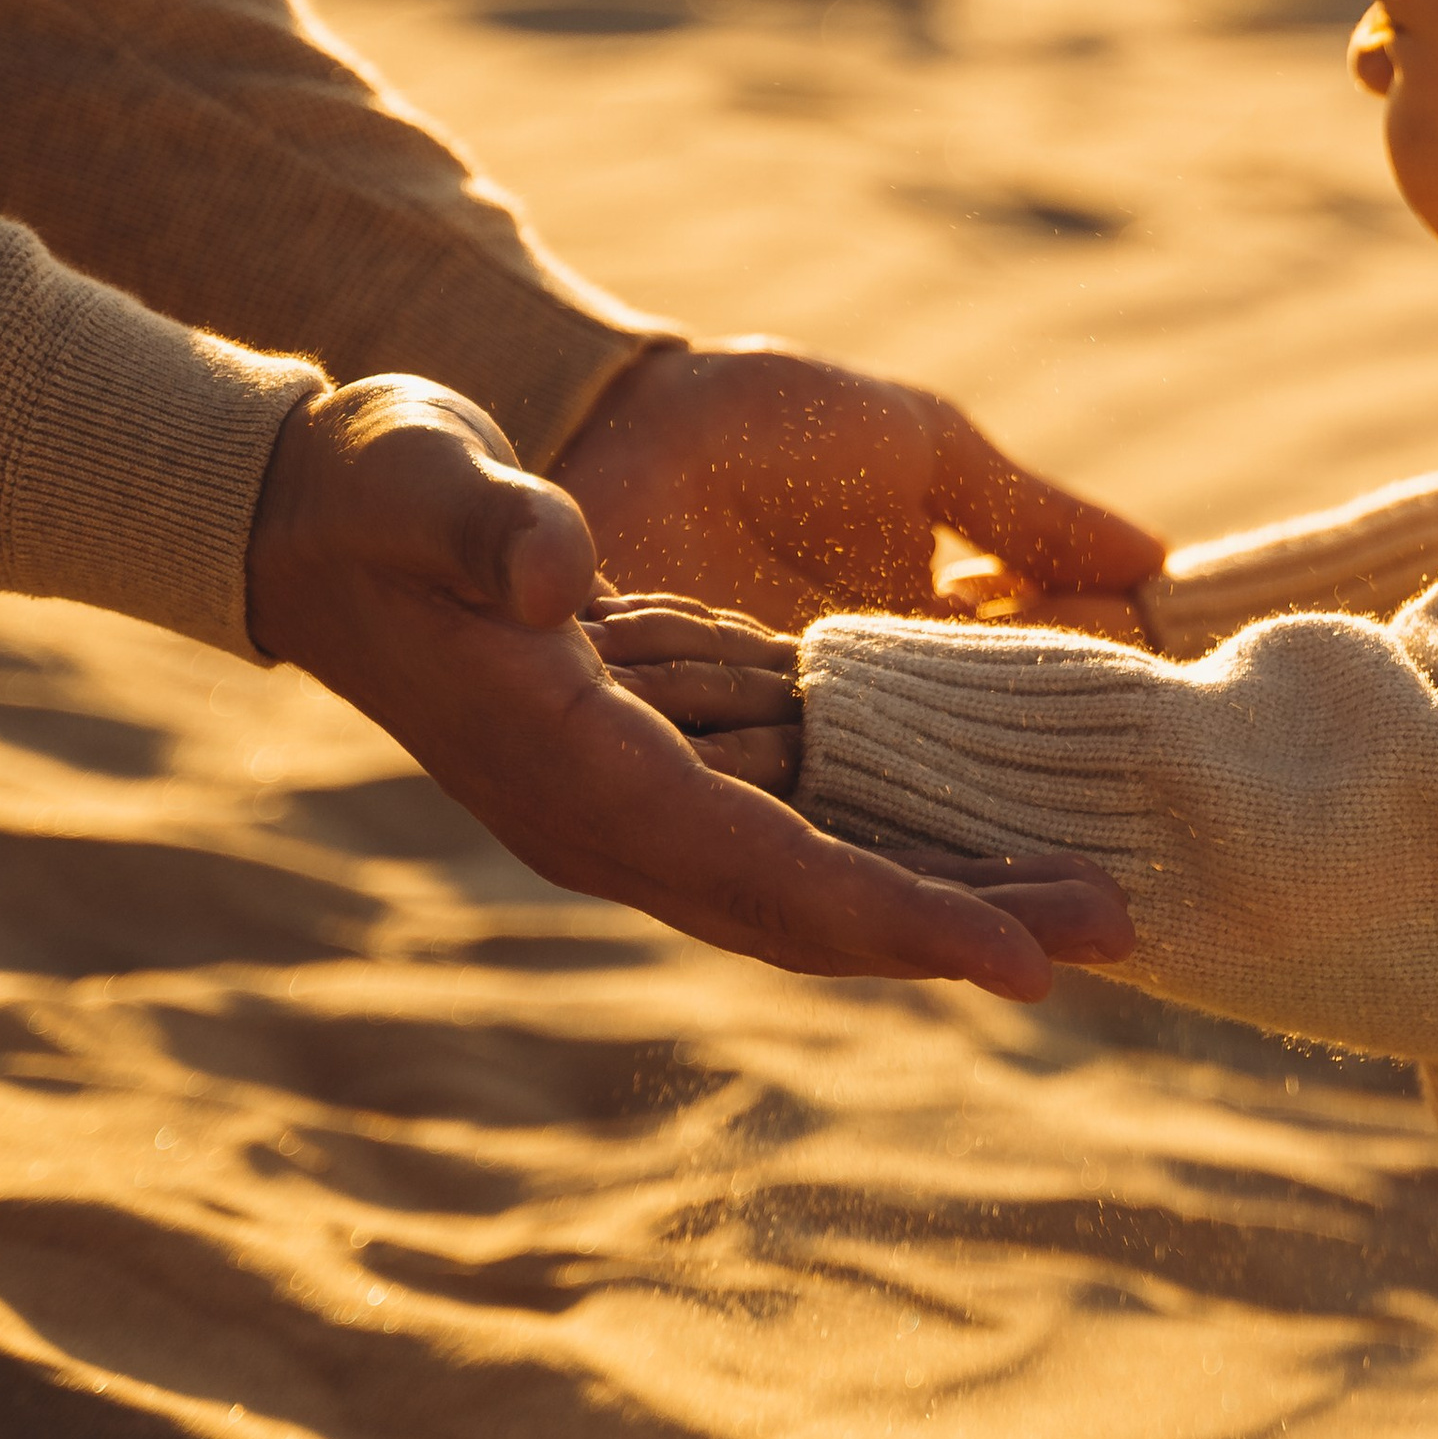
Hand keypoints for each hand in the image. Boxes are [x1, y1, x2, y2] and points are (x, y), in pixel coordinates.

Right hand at [246, 377, 1135, 996]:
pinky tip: (985, 851)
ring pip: (815, 897)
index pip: (764, 874)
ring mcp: (633, 813)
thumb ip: (487, 524)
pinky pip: (798, 850)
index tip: (1025, 960)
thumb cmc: (378, 487)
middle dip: (964, 930)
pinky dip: (896, 863)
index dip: (901, 920)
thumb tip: (553, 579)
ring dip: (947, 906)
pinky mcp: (655, 779)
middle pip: (815, 916)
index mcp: (572, 773)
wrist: (316, 516)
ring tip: (1092, 906)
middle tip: (1121, 930)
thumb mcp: (423, 478)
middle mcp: (611, 826)